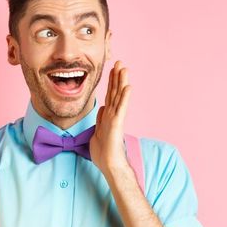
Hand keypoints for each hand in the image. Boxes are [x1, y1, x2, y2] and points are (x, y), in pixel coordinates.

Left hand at [89, 60, 131, 174]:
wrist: (109, 165)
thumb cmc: (104, 152)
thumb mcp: (98, 131)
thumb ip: (101, 119)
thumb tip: (102, 108)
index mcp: (108, 115)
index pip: (110, 94)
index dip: (111, 81)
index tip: (113, 69)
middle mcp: (113, 114)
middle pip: (116, 91)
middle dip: (117, 76)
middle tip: (119, 62)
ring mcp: (116, 118)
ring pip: (119, 96)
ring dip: (121, 82)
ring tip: (124, 68)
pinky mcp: (118, 124)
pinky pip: (121, 108)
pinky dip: (125, 97)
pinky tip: (128, 87)